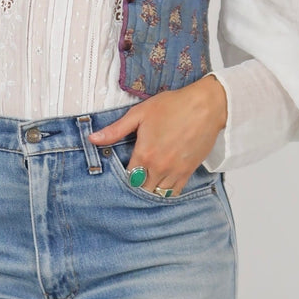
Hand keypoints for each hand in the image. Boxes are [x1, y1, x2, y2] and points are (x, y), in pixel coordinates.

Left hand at [88, 75, 226, 196]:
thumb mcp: (139, 114)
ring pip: (157, 193)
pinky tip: (161, 184)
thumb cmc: (173, 106)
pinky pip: (175, 192)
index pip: (127, 177)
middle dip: (136, 184)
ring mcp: (175, 171)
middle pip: (141, 188)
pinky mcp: (189, 171)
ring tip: (146, 181)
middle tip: (134, 176)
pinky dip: (166, 191)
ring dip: (150, 189)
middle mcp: (159, 167)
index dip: (123, 175)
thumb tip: (93, 139)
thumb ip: (115, 130)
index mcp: (144, 154)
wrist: (206, 106)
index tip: (123, 170)